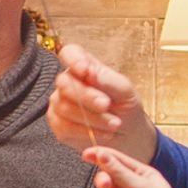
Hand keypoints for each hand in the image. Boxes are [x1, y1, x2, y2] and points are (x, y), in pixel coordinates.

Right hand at [48, 44, 158, 160]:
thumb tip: (88, 72)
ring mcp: (59, 104)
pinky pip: (65, 127)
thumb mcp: (124, 90)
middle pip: (64, 83)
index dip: (73, 60)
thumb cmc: (125, 106)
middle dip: (86, 96)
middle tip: (106, 105)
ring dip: (92, 118)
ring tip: (114, 124)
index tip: (85, 71)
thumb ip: (106, 79)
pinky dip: (87, 132)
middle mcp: (67, 83)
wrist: (128, 133)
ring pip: (64, 107)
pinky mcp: (59, 126)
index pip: (70, 54)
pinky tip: (103, 133)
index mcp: (84, 68)